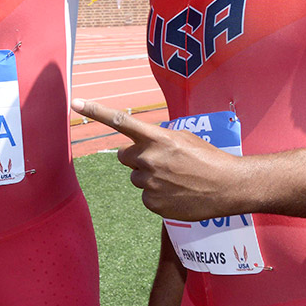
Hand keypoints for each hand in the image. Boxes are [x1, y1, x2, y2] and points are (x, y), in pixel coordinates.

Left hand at [70, 99, 242, 220]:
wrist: (230, 187)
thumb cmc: (208, 158)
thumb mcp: (184, 138)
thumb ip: (158, 138)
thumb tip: (141, 145)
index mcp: (158, 138)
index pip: (120, 121)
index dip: (95, 111)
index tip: (74, 102)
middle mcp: (149, 159)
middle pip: (124, 156)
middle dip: (138, 158)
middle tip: (163, 162)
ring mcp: (150, 183)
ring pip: (136, 177)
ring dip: (149, 177)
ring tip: (176, 179)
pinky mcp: (153, 203)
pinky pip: (145, 196)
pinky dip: (158, 195)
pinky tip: (177, 193)